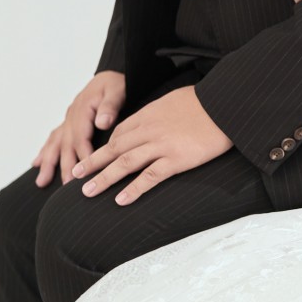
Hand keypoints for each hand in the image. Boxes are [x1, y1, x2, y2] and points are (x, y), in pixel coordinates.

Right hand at [33, 70, 127, 187]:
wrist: (110, 74)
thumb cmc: (116, 83)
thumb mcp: (116, 89)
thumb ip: (110, 105)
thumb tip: (103, 122)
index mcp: (82, 110)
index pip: (81, 138)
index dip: (83, 156)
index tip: (86, 174)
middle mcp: (71, 116)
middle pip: (66, 145)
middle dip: (65, 167)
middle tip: (67, 187)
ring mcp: (67, 119)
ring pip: (55, 144)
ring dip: (48, 163)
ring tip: (41, 182)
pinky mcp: (68, 121)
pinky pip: (53, 138)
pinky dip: (45, 152)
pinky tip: (36, 164)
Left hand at [72, 85, 231, 204]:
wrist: (226, 105)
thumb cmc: (207, 101)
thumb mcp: (176, 100)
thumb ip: (161, 111)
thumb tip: (158, 118)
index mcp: (149, 115)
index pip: (119, 133)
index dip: (105, 148)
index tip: (95, 159)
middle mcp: (150, 130)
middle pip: (114, 148)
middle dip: (92, 163)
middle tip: (75, 175)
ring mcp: (162, 145)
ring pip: (125, 163)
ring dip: (104, 178)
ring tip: (87, 192)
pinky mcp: (177, 159)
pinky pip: (150, 176)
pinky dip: (134, 189)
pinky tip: (121, 200)